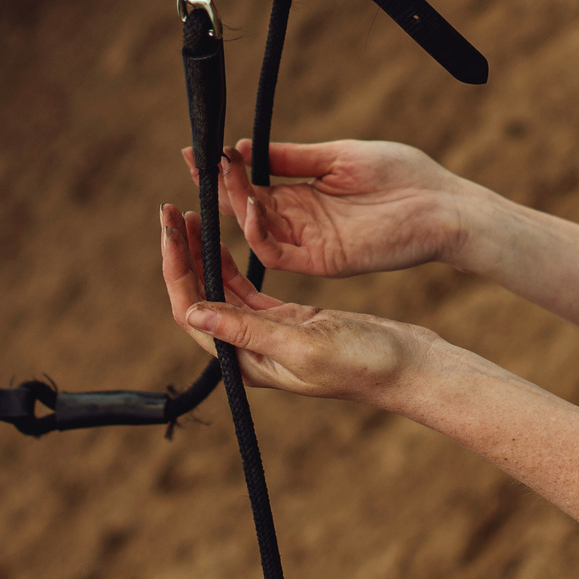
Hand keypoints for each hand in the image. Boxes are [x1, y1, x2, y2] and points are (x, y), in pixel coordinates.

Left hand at [160, 204, 433, 403]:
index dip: (176, 269)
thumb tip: (194, 313)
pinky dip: (230, 262)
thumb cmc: (365, 362)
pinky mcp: (289, 320)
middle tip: (169, 211)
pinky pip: (246, 289)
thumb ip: (250, 330)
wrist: (409, 367)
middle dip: (181, 255)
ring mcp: (268, 335)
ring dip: (202, 253)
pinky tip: (223, 239)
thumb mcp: (305, 344)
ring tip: (190, 215)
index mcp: (246, 361)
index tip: (170, 229)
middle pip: (199, 297)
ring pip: (220, 290)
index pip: (192, 311)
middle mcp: (249, 351)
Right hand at [178, 137, 478, 279]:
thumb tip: (245, 146)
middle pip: (246, 207)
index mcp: (305, 194)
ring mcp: (310, 242)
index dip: (224, 171)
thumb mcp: (339, 156)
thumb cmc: (402, 174)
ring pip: (255, 230)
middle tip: (196, 162)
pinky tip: (252, 207)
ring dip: (235, 205)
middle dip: (218, 186)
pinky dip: (258, 233)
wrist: (441, 204)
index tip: (196, 151)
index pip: (252, 184)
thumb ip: (292, 156)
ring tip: (222, 177)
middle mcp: (301, 220)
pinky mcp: (322, 260)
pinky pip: (277, 253)